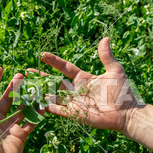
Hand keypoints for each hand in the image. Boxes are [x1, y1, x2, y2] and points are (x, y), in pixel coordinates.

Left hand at [0, 67, 37, 152]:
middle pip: (8, 98)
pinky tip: (43, 104)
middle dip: (14, 87)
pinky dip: (37, 114)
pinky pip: (30, 122)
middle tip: (22, 75)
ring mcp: (10, 127)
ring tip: (34, 87)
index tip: (0, 68)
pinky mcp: (21, 135)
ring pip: (20, 108)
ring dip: (27, 97)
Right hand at [28, 37, 143, 133]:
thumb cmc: (122, 92)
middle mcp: (76, 90)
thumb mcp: (114, 70)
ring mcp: (74, 102)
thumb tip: (105, 38)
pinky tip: (36, 102)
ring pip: (53, 95)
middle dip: (40, 77)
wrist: (126, 112)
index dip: (54, 61)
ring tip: (26, 87)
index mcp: (83, 78)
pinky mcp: (75, 114)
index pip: (65, 68)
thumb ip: (106, 56)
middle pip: (54, 81)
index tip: (42, 55)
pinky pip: (58, 110)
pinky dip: (48, 106)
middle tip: (26, 72)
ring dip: (40, 91)